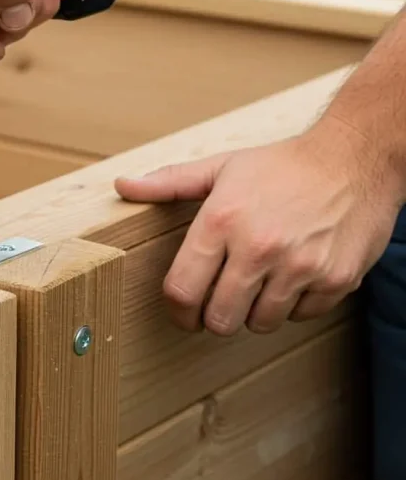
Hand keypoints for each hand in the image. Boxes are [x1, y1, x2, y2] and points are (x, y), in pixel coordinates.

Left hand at [113, 119, 404, 335]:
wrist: (356, 156)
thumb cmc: (281, 165)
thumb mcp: (221, 167)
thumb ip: (168, 182)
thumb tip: (122, 185)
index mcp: (222, 221)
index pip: (182, 290)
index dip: (177, 311)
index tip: (182, 312)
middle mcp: (259, 247)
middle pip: (219, 319)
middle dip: (214, 317)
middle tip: (220, 303)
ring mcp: (301, 266)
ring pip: (260, 323)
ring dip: (255, 312)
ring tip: (260, 283)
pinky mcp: (335, 279)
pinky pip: (301, 316)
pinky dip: (294, 305)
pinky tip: (294, 277)